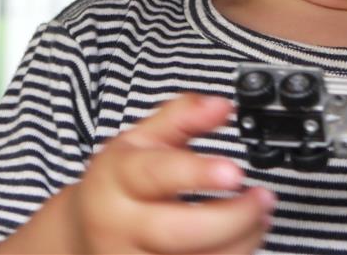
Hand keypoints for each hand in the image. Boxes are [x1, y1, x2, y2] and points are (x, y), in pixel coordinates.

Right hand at [66, 93, 274, 253]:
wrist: (83, 233)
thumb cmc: (117, 184)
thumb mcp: (140, 139)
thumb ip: (182, 116)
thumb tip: (221, 106)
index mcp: (117, 180)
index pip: (156, 175)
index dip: (197, 174)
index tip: (234, 172)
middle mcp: (121, 227)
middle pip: (180, 232)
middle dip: (233, 218)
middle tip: (263, 198)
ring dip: (240, 243)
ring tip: (260, 218)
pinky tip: (242, 240)